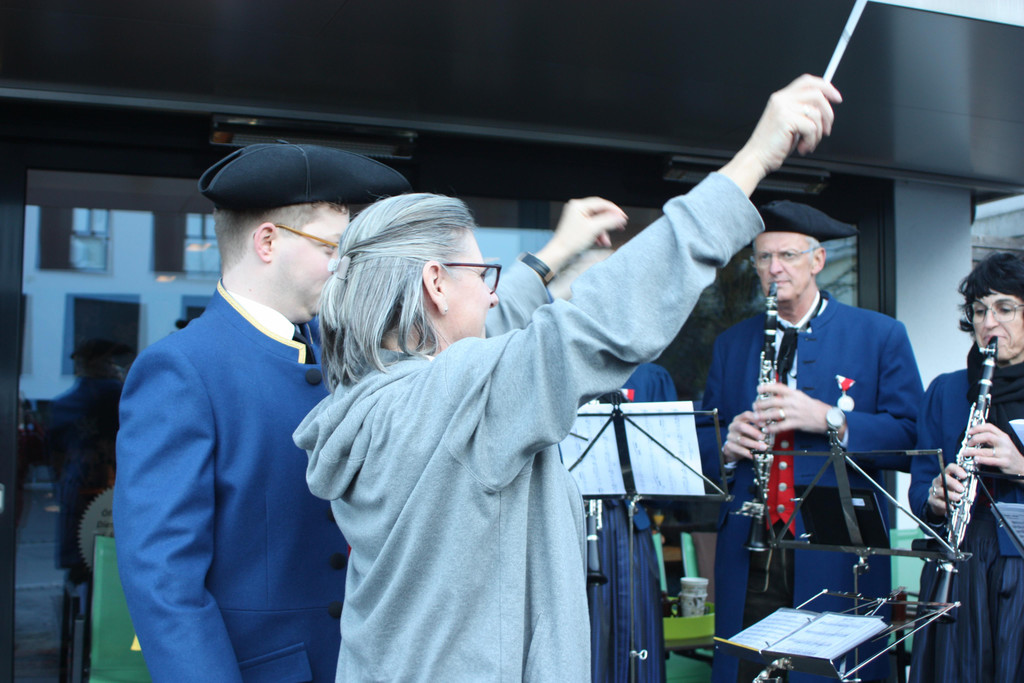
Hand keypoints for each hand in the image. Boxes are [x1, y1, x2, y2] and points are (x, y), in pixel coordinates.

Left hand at [535, 197, 626, 273]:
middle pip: (599, 212)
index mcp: (579, 205)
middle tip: (620, 227)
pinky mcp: (577, 224)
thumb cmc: (571, 241)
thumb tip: (620, 217)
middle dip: (609, 222)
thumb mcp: (593, 229)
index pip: (601, 203)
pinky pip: (591, 226)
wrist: (559, 253)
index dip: (614, 210)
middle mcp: (577, 208)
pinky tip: (600, 242)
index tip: (623, 217)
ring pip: (596, 220)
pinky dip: (597, 233)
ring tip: (606, 241)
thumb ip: (608, 221)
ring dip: (603, 231)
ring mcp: (576, 216)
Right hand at [719, 74, 841, 195]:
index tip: (836, 98)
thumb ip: (802, 111)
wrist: (756, 158)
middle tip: (826, 129)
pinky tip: (802, 147)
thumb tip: (824, 108)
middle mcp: (781, 100)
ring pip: (817, 112)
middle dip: (828, 113)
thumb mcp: (789, 123)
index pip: (807, 81)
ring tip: (808, 143)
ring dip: (818, 132)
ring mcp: (783, 108)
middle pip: (817, 94)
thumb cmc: (772, 145)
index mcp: (781, 98)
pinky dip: (812, 140)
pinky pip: (812, 127)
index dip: (826, 87)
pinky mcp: (786, 119)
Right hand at [722, 410, 768, 462]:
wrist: (734, 448)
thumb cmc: (746, 436)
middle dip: (754, 432)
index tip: (764, 424)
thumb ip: (759, 427)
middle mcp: (733, 426)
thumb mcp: (751, 429)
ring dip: (754, 444)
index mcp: (739, 419)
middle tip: (763, 437)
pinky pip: (739, 450)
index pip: (746, 415)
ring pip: (742, 440)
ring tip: (763, 447)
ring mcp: (730, 436)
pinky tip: (755, 455)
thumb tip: (772, 427)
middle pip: (741, 426)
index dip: (755, 419)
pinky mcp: (730, 446)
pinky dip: (749, 453)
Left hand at [754, 382, 832, 435]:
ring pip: (775, 413)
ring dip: (763, 416)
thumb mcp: (802, 398)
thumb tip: (777, 395)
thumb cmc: (815, 408)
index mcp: (795, 394)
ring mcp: (795, 413)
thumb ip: (790, 397)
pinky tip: (767, 428)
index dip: (767, 387)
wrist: (828, 418)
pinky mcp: (797, 423)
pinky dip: (772, 427)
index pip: (779, 387)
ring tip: (757, 417)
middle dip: (761, 404)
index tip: (759, 388)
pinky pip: (781, 426)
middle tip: (755, 406)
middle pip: (773, 401)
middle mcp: (794, 402)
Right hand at [927, 462, 967, 516]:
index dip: (957, 470)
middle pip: (942, 477)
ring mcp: (934, 490)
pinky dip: (945, 505)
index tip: (965, 475)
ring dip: (950, 494)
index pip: (950, 468)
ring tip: (958, 498)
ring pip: (940, 490)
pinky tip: (952, 507)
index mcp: (946, 475)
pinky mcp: (932, 500)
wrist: (940, 504)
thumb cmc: (952, 493)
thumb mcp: (959, 488)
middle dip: (953, 483)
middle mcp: (938, 481)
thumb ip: (966, 487)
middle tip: (962, 489)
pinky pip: (937, 502)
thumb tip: (973, 491)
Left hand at [964, 423, 1023, 477]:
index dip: (977, 428)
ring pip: (985, 451)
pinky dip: (981, 460)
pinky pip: (990, 461)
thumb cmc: (1010, 455)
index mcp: (1003, 436)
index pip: (989, 427)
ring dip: (972, 452)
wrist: (1022, 467)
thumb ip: (991, 439)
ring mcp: (1005, 453)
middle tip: (967, 443)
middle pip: (987, 436)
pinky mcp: (1005, 462)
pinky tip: (975, 459)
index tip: (969, 432)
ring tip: (965, 453)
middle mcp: (1004, 443)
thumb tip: (974, 437)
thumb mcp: (1003, 444)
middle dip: (974, 439)